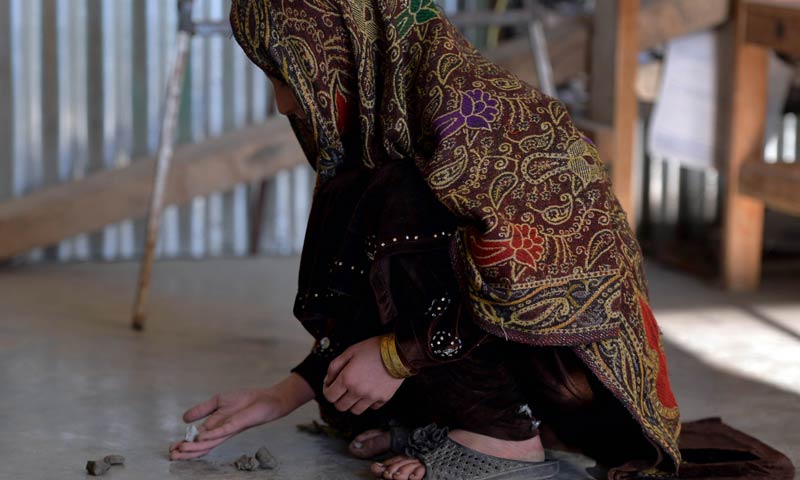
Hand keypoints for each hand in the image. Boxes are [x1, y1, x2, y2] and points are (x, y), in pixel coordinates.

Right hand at [169, 374, 312, 459]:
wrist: (266, 398)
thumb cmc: (245, 401)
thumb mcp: (218, 401)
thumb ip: (202, 410)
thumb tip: (184, 419)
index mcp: (216, 427)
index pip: (197, 439)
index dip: (184, 444)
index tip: (171, 448)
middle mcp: (221, 432)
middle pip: (202, 446)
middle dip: (186, 451)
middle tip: (172, 454)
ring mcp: (230, 429)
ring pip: (210, 442)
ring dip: (195, 447)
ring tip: (181, 449)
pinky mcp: (238, 423)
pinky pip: (224, 430)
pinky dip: (212, 434)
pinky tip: (201, 437)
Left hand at [322, 336, 404, 414]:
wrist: (399, 351)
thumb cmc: (373, 349)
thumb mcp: (349, 351)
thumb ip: (334, 366)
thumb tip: (328, 380)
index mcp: (347, 379)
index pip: (329, 396)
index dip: (327, 391)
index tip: (330, 386)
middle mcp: (358, 391)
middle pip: (340, 407)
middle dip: (338, 399)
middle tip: (343, 389)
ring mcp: (371, 397)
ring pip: (355, 411)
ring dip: (353, 403)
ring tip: (356, 391)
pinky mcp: (383, 399)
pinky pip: (371, 407)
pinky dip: (368, 402)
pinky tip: (370, 390)